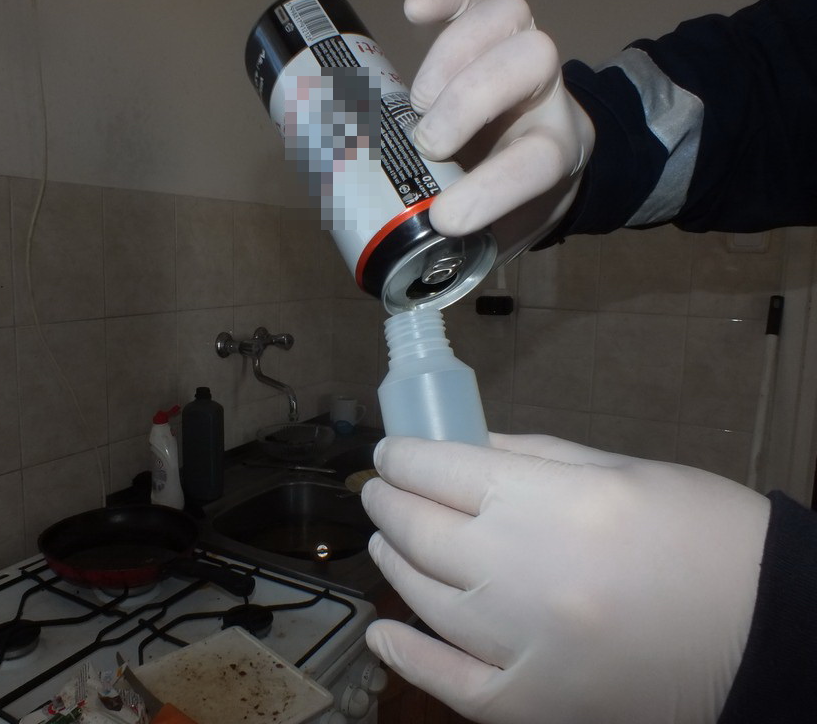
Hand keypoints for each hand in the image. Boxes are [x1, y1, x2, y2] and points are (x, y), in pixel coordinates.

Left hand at [362, 434, 769, 723]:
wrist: (768, 633)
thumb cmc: (703, 534)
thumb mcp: (621, 470)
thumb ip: (532, 458)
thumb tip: (465, 450)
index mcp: (549, 503)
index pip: (441, 470)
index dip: (404, 455)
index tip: (392, 451)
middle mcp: (520, 573)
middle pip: (421, 530)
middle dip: (389, 501)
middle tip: (380, 489)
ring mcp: (521, 646)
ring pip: (424, 598)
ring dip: (393, 561)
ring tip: (384, 540)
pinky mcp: (534, 704)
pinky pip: (451, 684)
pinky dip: (408, 658)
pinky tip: (382, 633)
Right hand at [404, 0, 594, 256]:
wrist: (546, 159)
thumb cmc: (515, 202)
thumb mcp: (502, 237)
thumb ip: (464, 251)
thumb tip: (406, 277)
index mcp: (554, 155)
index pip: (536, 161)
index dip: (491, 188)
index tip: (444, 217)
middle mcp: (545, 97)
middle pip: (532, 60)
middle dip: (469, 99)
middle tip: (426, 142)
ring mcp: (519, 56)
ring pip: (510, 17)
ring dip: (454, 52)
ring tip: (416, 99)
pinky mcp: (489, 33)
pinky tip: (414, 11)